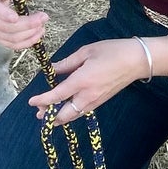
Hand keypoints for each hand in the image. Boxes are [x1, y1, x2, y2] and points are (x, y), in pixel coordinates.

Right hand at [0, 0, 47, 52]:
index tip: (17, 17)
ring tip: (42, 27)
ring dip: (29, 35)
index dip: (4, 15)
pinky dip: (25, 42)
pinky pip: (10, 44)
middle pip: (5, 27)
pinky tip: (36, 35)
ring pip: (10, 38)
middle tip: (43, 18)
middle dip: (27, 25)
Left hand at [27, 38, 146, 124]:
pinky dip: (71, 112)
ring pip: (74, 115)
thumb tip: (52, 69)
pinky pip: (82, 111)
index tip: (31, 102)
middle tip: (39, 113)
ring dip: (60, 117)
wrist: (136, 61)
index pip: (57, 95)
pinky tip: (66, 107)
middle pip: (64, 114)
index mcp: (82, 80)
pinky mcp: (101, 101)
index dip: (42, 100)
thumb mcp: (86, 52)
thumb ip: (67, 63)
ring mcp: (95, 101)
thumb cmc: (112, 51)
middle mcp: (87, 95)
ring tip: (49, 114)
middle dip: (50, 116)